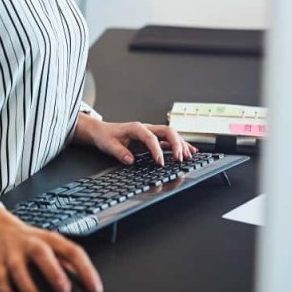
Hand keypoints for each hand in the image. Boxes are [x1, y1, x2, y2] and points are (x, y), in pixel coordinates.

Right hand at [0, 203, 102, 291]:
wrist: (0, 231)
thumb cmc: (32, 243)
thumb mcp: (53, 246)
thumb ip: (67, 262)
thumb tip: (85, 284)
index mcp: (50, 239)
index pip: (72, 251)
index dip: (86, 270)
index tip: (95, 289)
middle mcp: (30, 244)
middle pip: (41, 253)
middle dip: (53, 272)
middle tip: (65, 290)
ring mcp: (12, 253)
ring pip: (18, 269)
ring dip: (29, 287)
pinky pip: (1, 280)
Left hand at [74, 117, 196, 165]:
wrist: (102, 131)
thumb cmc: (106, 136)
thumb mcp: (108, 145)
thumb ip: (119, 152)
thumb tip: (130, 160)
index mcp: (136, 128)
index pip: (151, 138)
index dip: (157, 150)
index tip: (160, 163)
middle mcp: (146, 128)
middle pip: (167, 131)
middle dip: (176, 144)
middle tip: (179, 159)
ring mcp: (151, 132)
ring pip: (171, 135)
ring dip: (181, 145)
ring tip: (188, 156)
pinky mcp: (153, 138)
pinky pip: (170, 140)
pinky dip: (180, 145)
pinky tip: (189, 151)